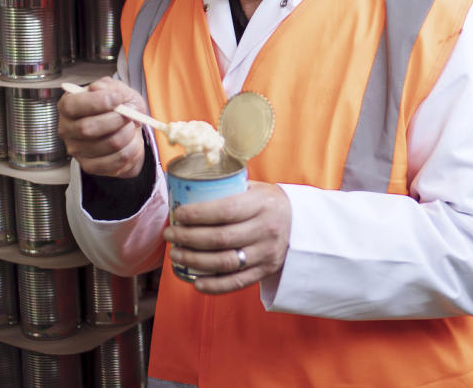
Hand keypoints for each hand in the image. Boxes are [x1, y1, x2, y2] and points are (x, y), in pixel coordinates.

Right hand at [56, 77, 148, 177]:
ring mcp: (77, 150)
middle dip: (116, 119)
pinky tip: (131, 141)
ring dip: (128, 134)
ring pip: (108, 144)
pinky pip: (116, 160)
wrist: (127, 130)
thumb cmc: (117, 108)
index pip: (73, 105)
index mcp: (68, 106)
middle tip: (130, 115)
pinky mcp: (90, 166)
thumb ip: (111, 87)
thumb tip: (103, 90)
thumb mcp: (117, 90)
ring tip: (131, 127)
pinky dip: (132, 149)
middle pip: (87, 128)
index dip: (98, 101)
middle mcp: (67, 129)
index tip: (118, 98)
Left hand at [163, 181, 291, 293]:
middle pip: (221, 238)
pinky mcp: (266, 271)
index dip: (198, 214)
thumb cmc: (270, 203)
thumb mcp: (256, 188)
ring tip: (176, 254)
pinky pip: (237, 282)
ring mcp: (267, 253)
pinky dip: (214, 285)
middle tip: (170, 234)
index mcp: (262, 204)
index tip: (179, 214)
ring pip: (225, 262)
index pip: (226, 211)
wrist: (302, 224)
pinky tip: (195, 281)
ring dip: (195, 260)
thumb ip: (229, 189)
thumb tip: (188, 187)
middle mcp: (266, 229)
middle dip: (189, 238)